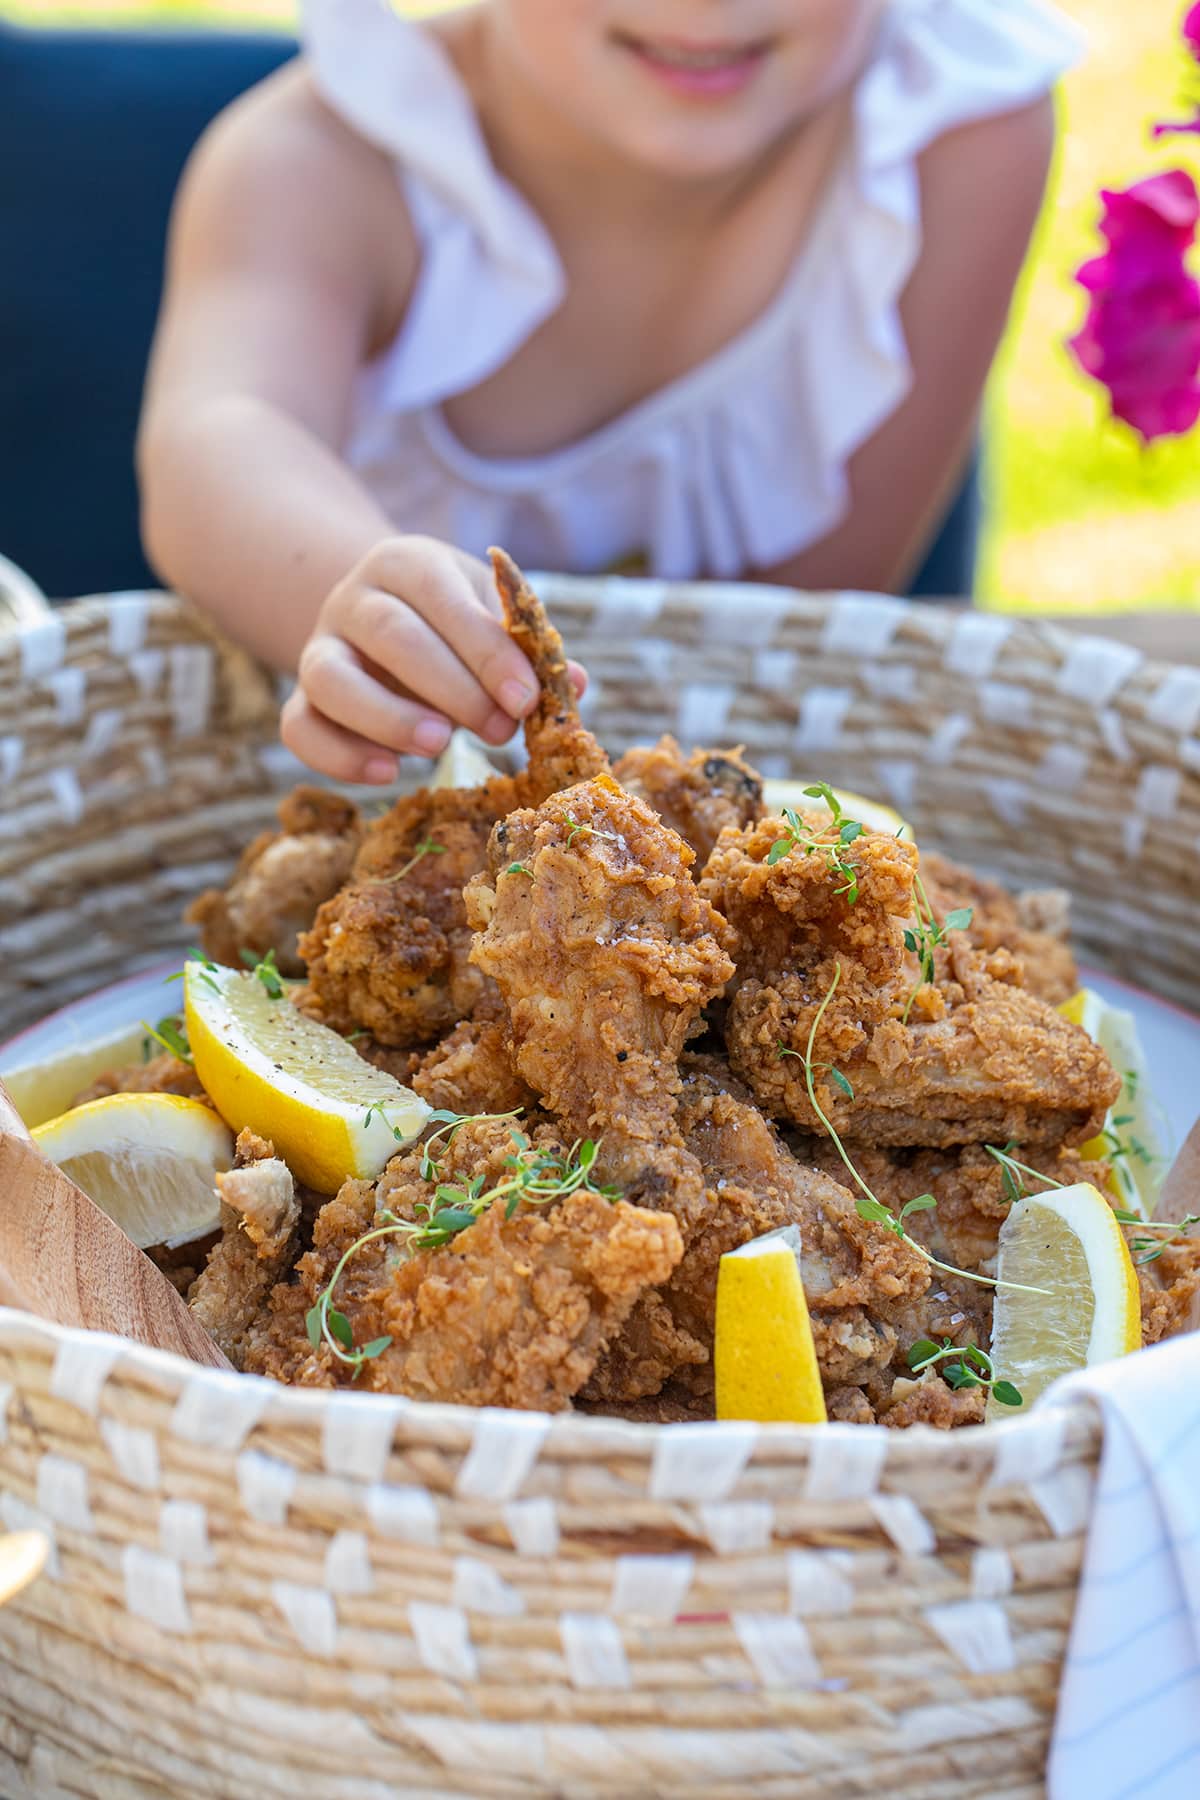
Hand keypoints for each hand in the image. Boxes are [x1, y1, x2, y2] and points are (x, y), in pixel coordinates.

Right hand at [280, 535, 582, 782]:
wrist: (380, 620)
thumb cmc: (454, 624)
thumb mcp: (491, 618)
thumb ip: (527, 649)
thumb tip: (576, 685)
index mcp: (407, 564)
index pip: (441, 596)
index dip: (485, 650)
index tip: (526, 700)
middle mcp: (353, 599)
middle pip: (391, 635)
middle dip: (453, 689)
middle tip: (501, 730)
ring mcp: (318, 648)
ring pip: (330, 678)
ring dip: (389, 717)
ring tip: (440, 747)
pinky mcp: (300, 698)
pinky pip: (298, 727)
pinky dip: (338, 756)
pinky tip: (388, 774)